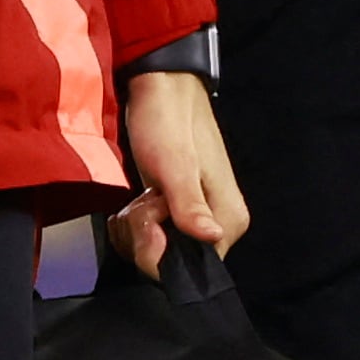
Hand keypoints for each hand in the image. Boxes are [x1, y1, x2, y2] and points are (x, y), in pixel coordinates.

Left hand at [113, 70, 246, 279]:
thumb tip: (211, 237)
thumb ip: (190, 204)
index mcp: (227, 220)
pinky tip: (134, 198)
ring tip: (142, 192)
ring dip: (136, 226)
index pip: (191, 269)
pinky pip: (148, 237)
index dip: (159, 250)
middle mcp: (215, 225)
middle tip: (144, 198)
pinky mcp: (172, 212)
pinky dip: (133, 223)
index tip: (150, 213)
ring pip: (154, 250)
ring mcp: (192, 219)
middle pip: (170, 262)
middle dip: (144, 234)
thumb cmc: (168, 122)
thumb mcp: (175, 164)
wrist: (159, 90)